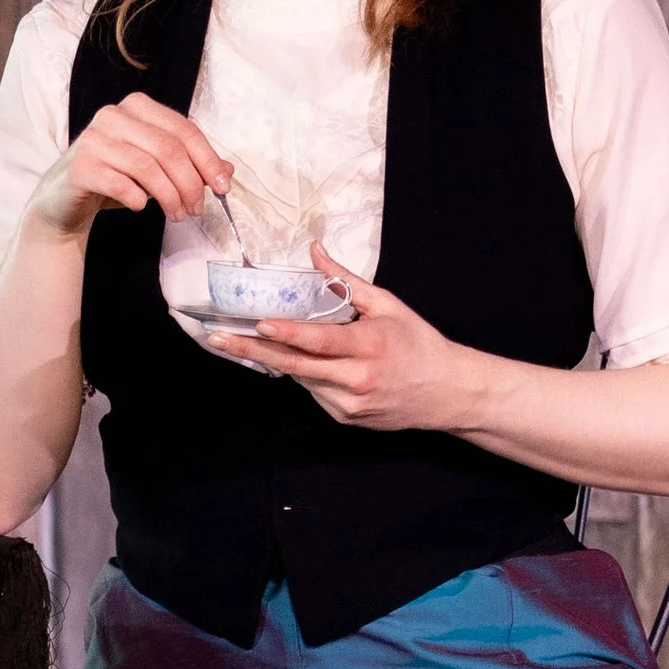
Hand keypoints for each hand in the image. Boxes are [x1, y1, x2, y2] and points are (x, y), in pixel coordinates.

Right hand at [25, 91, 232, 240]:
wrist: (64, 199)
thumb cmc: (115, 179)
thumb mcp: (157, 169)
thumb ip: (190, 165)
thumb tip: (228, 171)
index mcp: (137, 107)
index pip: (184, 129)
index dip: (208, 160)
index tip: (223, 188)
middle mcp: (113, 115)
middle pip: (168, 148)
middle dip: (190, 183)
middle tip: (197, 209)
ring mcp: (93, 138)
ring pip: (146, 167)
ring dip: (169, 197)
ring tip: (177, 215)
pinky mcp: (79, 166)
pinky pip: (120, 184)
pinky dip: (138, 199)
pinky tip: (141, 207)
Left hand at [209, 242, 478, 431]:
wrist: (450, 393)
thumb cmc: (419, 343)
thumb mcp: (387, 306)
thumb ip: (346, 281)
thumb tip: (314, 250)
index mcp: (370, 346)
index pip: (320, 340)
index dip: (287, 332)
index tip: (258, 322)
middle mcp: (358, 379)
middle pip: (296, 365)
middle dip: (253, 350)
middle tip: (218, 337)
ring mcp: (350, 404)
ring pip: (301, 378)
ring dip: (277, 359)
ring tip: (248, 340)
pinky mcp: (346, 419)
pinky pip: (314, 393)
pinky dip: (304, 374)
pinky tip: (307, 362)